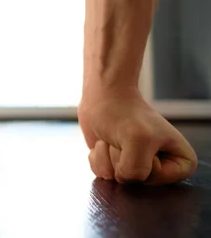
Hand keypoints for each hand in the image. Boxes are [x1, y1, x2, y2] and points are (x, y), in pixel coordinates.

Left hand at [78, 89, 196, 184]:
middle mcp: (161, 168)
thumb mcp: (139, 140)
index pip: (160, 179)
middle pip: (136, 181)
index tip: (145, 141)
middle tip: (125, 138)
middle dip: (122, 158)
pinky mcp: (116, 165)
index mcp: (181, 161)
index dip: (146, 161)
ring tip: (114, 138)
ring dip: (108, 157)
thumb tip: (123, 181)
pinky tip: (103, 143)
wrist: (102, 96)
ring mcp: (137, 167)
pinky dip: (97, 157)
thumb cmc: (124, 113)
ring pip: (117, 179)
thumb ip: (136, 170)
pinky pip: (102, 174)